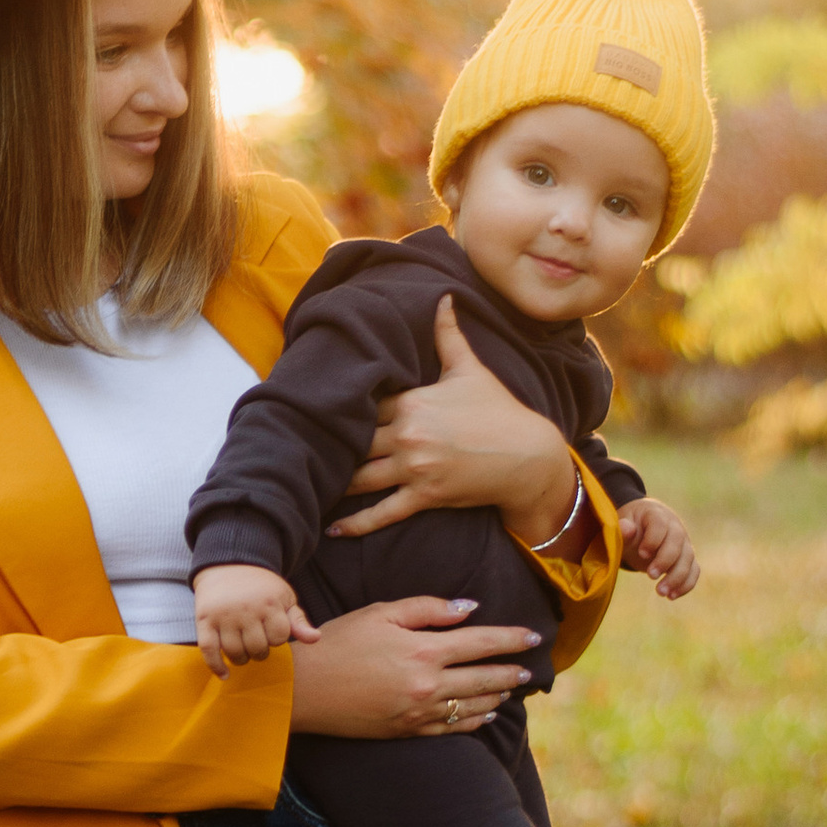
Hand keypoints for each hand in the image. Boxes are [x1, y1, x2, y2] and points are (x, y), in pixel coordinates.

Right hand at [193, 559, 320, 676]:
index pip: (279, 638)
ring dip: (241, 659)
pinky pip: (208, 650)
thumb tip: (315, 639)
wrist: (230, 565)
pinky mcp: (204, 620)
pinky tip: (224, 675)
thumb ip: (298, 621)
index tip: (271, 630)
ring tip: (243, 651)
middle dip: (260, 652)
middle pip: (257, 649)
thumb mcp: (284, 598)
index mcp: (269, 603)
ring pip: (235, 652)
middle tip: (256, 643)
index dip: (277, 639)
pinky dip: (216, 666)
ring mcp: (223, 615)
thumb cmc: (262, 587)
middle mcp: (246, 609)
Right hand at [282, 596, 536, 739]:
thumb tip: (469, 610)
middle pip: (485, 678)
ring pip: (473, 706)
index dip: (511, 640)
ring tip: (510, 688)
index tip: (534, 638)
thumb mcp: (381, 612)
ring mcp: (419, 712)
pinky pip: (452, 728)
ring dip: (497, 696)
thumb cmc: (338, 642)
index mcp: (423, 649)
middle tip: (529, 668)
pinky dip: (474, 721)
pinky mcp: (407, 731)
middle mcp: (428, 684)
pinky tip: (484, 714)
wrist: (303, 690)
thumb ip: (428, 609)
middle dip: (511, 671)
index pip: (482, 642)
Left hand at [332, 291, 579, 546]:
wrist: (528, 455)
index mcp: (413, 402)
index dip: (343, 411)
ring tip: (308, 485)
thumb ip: (448, 335)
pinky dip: (356, 524)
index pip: (364, 405)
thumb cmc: (499, 410)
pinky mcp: (425, 496)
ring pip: (361, 477)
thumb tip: (443, 296)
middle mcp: (408, 435)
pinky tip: (332, 530)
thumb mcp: (471, 369)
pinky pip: (383, 512)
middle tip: (298, 451)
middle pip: (355, 441)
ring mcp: (415, 468)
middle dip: (330, 446)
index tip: (314, 412)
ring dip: (335, 482)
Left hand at [620, 495, 698, 597]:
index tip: (642, 554)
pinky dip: (686, 584)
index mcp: (657, 514)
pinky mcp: (687, 557)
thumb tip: (626, 529)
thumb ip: (623, 528)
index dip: (653, 540)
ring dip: (677, 577)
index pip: (660, 524)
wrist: (644, 525)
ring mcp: (684, 542)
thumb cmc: (631, 525)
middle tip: (650, 576)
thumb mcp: (622, 523)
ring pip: (688, 558)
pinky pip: (694, 570)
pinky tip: (671, 596)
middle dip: (665, 561)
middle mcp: (675, 527)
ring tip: (661, 592)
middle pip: (677, 542)